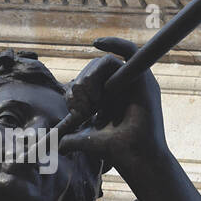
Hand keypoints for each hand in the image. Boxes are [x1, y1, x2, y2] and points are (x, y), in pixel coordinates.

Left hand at [58, 37, 167, 178]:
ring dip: (90, 78)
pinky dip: (114, 43)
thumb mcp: (86, 139)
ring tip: (89, 102)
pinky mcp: (143, 78)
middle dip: (80, 86)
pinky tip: (97, 43)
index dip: (77, 85)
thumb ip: (71, 138)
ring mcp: (133, 82)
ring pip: (104, 63)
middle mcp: (121, 88)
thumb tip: (57, 144)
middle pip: (94, 70)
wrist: (135, 158)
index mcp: (110, 99)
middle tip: (80, 109)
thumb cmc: (117, 150)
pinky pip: (129, 49)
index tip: (72, 101)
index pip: (90, 81)